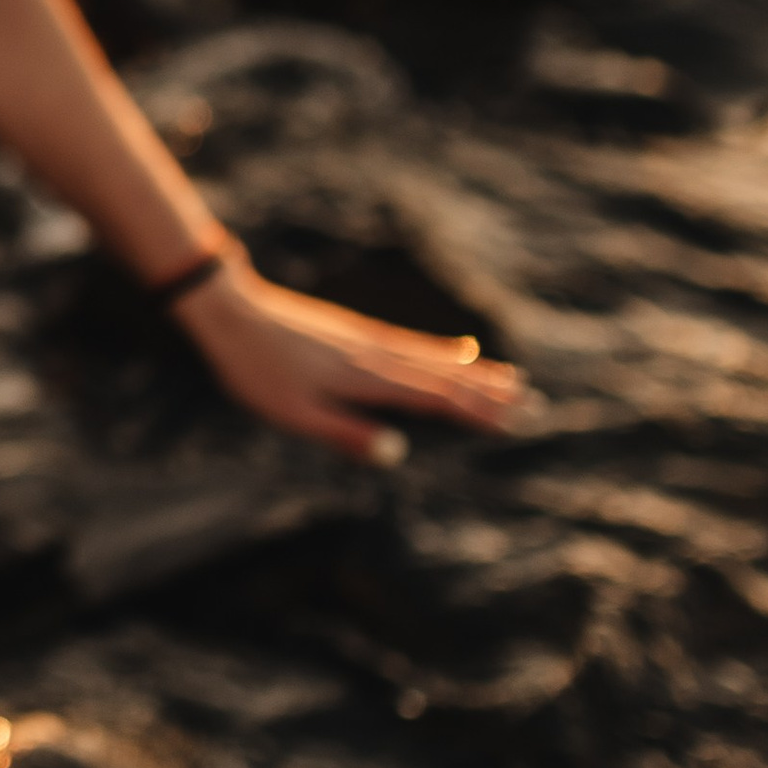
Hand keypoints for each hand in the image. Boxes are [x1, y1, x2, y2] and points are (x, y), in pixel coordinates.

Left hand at [171, 261, 521, 464]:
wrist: (233, 315)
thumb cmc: (257, 372)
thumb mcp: (294, 414)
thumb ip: (345, 434)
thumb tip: (397, 453)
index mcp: (366, 380)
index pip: (433, 398)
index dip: (475, 411)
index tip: (514, 422)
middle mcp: (376, 357)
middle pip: (444, 376)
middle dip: (489, 392)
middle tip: (533, 404)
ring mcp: (369, 341)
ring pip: (434, 358)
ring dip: (474, 371)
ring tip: (512, 378)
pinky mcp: (357, 334)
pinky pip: (414, 344)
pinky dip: (443, 351)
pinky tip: (457, 351)